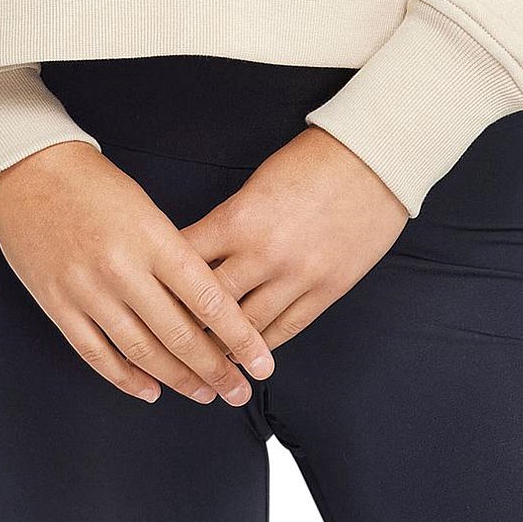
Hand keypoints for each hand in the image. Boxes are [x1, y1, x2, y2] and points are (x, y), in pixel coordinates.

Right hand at [0, 142, 275, 404]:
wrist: (29, 170)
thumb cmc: (93, 182)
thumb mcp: (145, 207)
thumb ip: (173, 254)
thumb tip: (205, 305)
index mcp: (152, 238)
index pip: (208, 298)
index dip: (239, 336)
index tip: (262, 360)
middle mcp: (122, 268)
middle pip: (180, 334)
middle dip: (216, 369)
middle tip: (239, 390)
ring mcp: (87, 291)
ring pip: (142, 352)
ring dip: (178, 380)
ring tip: (204, 393)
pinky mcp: (58, 305)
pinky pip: (97, 355)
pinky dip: (127, 378)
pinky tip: (151, 390)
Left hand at [180, 127, 409, 349]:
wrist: (374, 160)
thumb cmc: (313, 161)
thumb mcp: (257, 184)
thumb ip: (229, 222)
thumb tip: (201, 254)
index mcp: (239, 220)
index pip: (185, 262)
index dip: (161, 282)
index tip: (147, 297)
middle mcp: (264, 255)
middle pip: (210, 305)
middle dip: (185, 325)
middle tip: (166, 341)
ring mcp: (298, 277)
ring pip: (247, 328)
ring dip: (221, 347)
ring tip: (201, 361)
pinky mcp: (327, 290)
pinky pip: (286, 329)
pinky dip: (262, 345)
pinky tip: (246, 355)